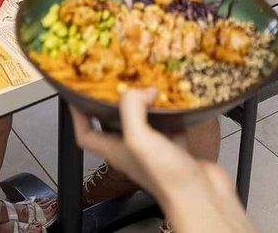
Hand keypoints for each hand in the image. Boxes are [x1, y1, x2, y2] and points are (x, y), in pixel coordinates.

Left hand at [71, 90, 252, 232]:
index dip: (78, 115)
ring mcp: (155, 149)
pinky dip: (171, 111)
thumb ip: (132, 110)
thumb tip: (141, 90)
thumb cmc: (166, 177)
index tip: (78, 95)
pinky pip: (170, 125)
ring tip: (146, 83)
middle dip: (114, 102)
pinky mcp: (176, 147)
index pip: (86, 134)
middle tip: (118, 81)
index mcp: (116, 150)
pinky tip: (176, 99)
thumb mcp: (139, 139)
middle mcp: (133, 149)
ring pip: (144, 121)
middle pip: (114, 124)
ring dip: (144, 103)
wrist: (200, 195)